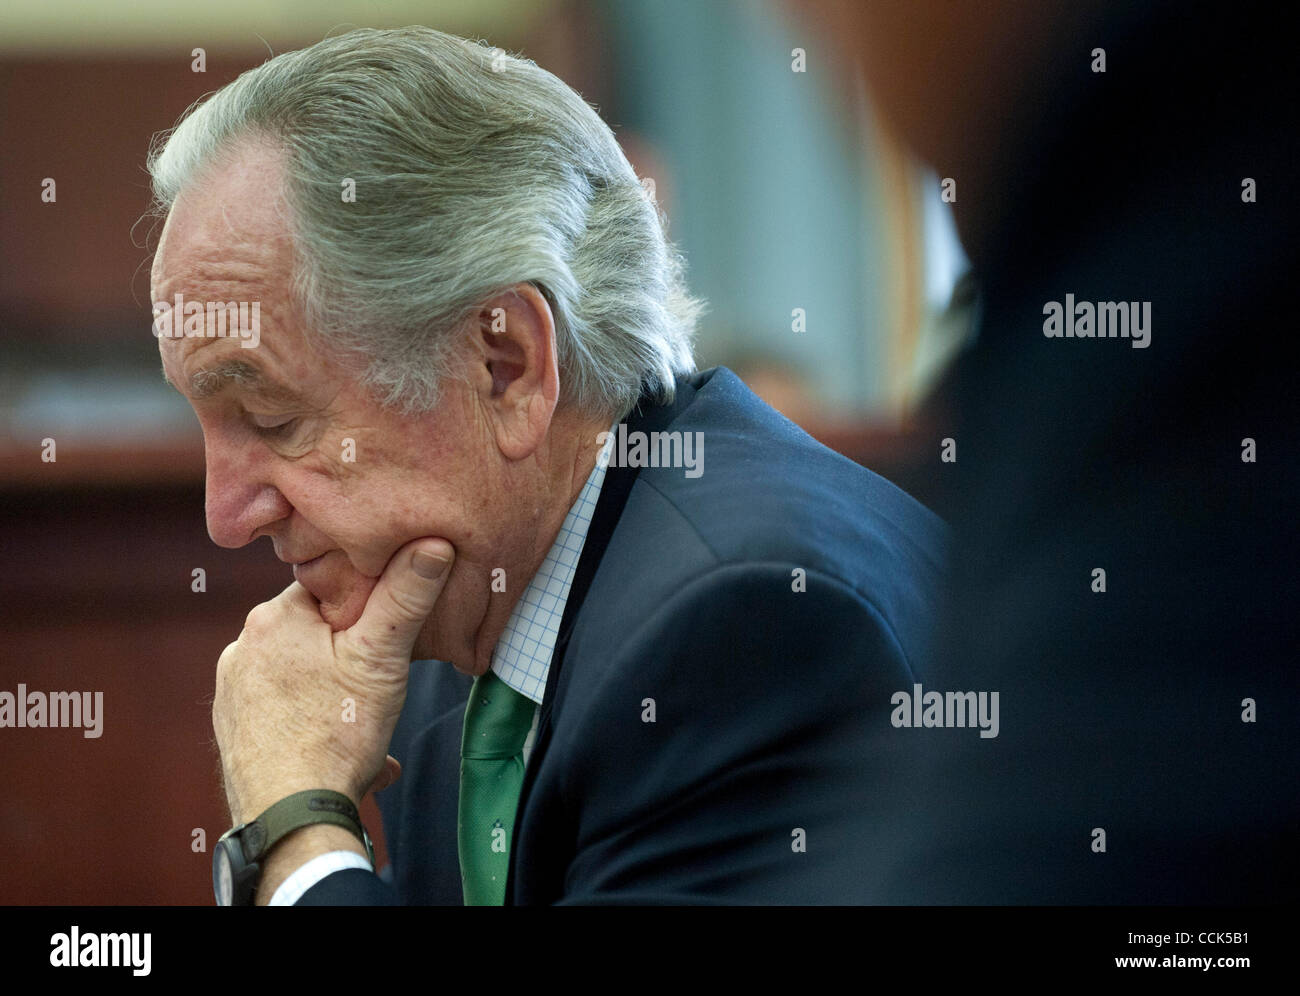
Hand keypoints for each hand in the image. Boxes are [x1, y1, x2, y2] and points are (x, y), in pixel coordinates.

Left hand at [213, 538, 454, 827]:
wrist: (290, 818)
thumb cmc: (336, 734)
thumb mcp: (381, 657)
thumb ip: (406, 595)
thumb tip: (431, 543)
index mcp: (272, 617)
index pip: (327, 587)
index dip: (365, 607)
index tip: (387, 633)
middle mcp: (240, 648)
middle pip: (313, 632)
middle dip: (350, 656)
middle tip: (380, 686)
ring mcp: (231, 692)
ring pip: (300, 675)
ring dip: (334, 694)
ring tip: (365, 725)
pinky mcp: (233, 731)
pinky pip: (284, 712)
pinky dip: (313, 724)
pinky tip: (345, 752)